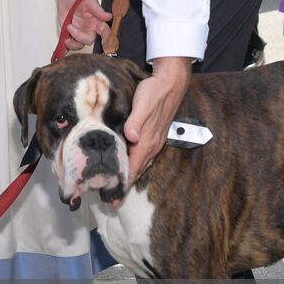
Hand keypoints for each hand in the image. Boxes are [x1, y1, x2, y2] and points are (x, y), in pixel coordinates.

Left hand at [58, 0, 110, 50]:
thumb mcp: (89, 1)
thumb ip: (98, 10)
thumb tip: (108, 16)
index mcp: (98, 22)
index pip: (105, 32)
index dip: (106, 38)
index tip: (104, 40)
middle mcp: (90, 29)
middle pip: (89, 40)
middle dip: (80, 36)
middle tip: (70, 26)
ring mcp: (81, 33)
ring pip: (80, 44)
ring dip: (73, 40)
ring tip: (67, 27)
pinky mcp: (72, 35)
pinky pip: (72, 45)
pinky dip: (69, 44)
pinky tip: (65, 39)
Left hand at [124, 57, 190, 186]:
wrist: (171, 82)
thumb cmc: (154, 92)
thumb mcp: (143, 104)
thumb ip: (136, 122)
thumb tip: (131, 137)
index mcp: (147, 141)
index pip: (133, 167)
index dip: (123, 184)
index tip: (114, 199)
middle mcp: (153, 144)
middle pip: (138, 170)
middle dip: (125, 185)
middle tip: (112, 200)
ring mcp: (156, 141)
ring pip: (142, 164)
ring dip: (131, 175)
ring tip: (119, 187)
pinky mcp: (156, 135)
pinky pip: (145, 156)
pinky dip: (136, 164)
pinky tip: (130, 164)